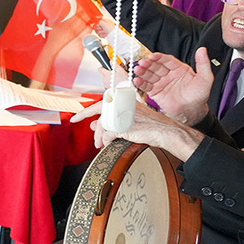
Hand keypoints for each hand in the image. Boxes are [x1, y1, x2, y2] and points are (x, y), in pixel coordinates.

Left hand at [76, 94, 203, 160]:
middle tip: (78, 123)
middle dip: (86, 118)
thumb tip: (95, 126)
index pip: (102, 101)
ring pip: (103, 125)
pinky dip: (107, 140)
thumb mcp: (129, 119)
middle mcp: (123, 104)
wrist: (166, 131)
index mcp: (125, 100)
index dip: (87, 109)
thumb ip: (112, 120)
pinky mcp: (125, 125)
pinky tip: (108, 144)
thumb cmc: (151, 126)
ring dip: (99, 136)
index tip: (77, 116)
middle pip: (99, 111)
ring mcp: (124, 114)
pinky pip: (109, 134)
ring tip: (99, 144)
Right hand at [132, 48, 214, 126]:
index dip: (160, 57)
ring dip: (143, 72)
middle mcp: (169, 74)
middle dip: (149, 64)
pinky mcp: (156, 92)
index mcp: (179, 69)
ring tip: (137, 70)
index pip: (167, 60)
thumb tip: (202, 50)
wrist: (192, 112)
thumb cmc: (199, 96)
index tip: (153, 56)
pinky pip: (147, 86)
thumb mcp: (205, 78)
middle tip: (143, 62)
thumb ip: (203, 64)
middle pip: (156, 66)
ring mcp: (161, 83)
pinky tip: (136, 80)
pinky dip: (141, 83)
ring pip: (150, 75)